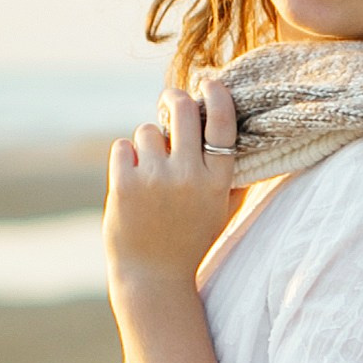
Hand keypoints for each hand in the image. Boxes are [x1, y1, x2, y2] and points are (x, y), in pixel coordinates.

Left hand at [103, 81, 240, 301]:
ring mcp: (155, 179)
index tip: (210, 83)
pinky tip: (131, 181)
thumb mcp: (220, 212)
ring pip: (148, 131)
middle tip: (170, 101)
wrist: (153, 278)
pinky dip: (125, 158)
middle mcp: (189, 177)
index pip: (222, 124)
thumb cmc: (189, 241)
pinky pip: (123, 146)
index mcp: (217, 182)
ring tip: (150, 173)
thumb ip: (231, 177)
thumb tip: (239, 136)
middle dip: (174, 99)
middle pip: (182, 110)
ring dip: (147, 145)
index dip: (217, 96)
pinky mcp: (124, 184)